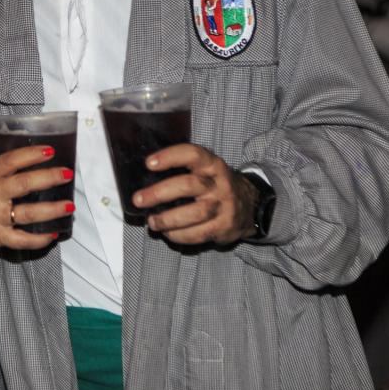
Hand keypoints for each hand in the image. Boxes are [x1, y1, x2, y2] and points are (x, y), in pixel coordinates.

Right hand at [0, 145, 73, 252]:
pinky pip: (22, 240)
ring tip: (69, 206)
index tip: (49, 151)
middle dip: (48, 178)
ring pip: (28, 213)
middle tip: (67, 174)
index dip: (30, 154)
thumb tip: (29, 163)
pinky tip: (52, 234)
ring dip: (52, 210)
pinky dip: (39, 239)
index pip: (10, 161)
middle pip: (24, 185)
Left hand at [132, 144, 257, 244]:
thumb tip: (144, 178)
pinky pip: (199, 233)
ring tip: (152, 221)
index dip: (170, 157)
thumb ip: (182, 170)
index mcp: (211, 164)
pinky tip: (167, 233)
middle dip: (159, 193)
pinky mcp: (224, 227)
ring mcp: (223, 206)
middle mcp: (219, 183)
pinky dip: (179, 235)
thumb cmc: (214, 184)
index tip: (149, 163)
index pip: (192, 154)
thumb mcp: (204, 169)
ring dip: (168, 219)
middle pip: (188, 185)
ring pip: (194, 213)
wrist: (250, 204)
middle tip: (138, 200)